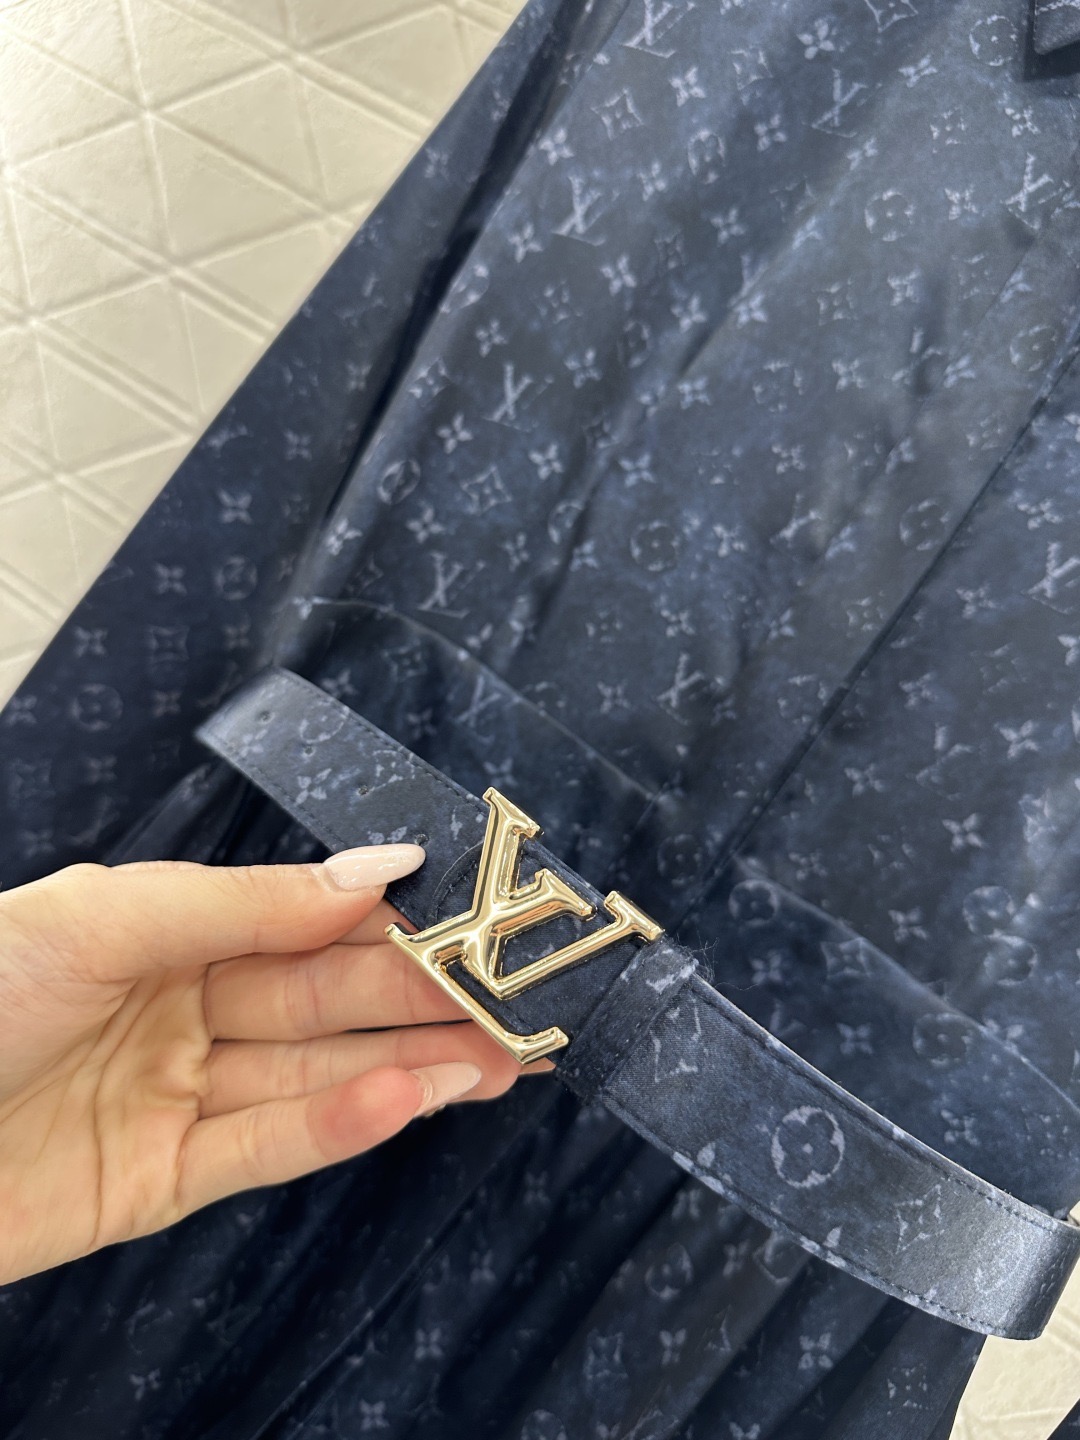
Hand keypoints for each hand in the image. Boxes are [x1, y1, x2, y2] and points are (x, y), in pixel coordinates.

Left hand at [0, 845, 549, 1284]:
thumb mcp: (104, 918)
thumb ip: (247, 901)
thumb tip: (375, 868)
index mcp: (167, 932)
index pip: (304, 925)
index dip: (390, 927)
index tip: (475, 924)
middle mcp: (181, 1010)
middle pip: (323, 1003)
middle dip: (422, 1002)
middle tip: (516, 1003)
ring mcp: (175, 1097)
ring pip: (313, 1076)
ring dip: (409, 1068)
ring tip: (498, 1060)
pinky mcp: (159, 1182)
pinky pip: (265, 1147)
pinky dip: (340, 1124)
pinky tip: (408, 1099)